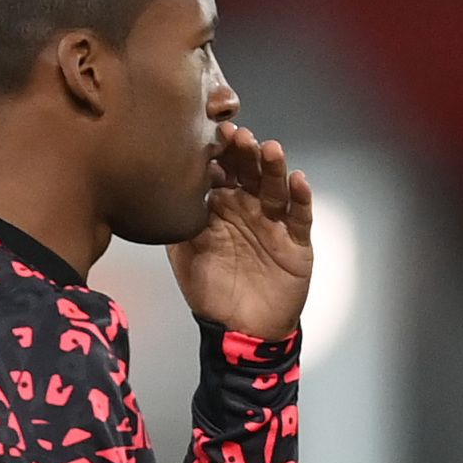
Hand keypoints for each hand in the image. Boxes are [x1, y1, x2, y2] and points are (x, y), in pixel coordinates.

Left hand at [167, 121, 312, 339]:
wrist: (238, 329)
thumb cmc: (210, 290)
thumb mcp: (183, 252)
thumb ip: (177, 220)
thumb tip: (160, 187)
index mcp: (221, 206)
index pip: (222, 171)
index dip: (218, 153)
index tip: (209, 133)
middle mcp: (249, 208)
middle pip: (250, 172)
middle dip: (245, 152)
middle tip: (238, 136)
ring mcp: (274, 223)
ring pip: (276, 188)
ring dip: (273, 168)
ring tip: (269, 149)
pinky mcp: (296, 242)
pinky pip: (300, 216)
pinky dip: (302, 197)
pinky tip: (298, 180)